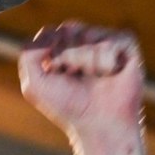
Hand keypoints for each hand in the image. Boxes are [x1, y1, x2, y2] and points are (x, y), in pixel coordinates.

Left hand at [18, 21, 144, 141]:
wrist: (99, 124)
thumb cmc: (68, 106)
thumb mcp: (35, 85)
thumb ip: (28, 55)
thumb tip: (49, 32)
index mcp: (60, 46)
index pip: (50, 33)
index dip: (52, 57)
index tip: (58, 76)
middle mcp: (83, 39)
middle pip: (68, 30)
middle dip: (69, 58)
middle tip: (77, 78)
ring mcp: (105, 39)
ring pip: (89, 36)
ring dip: (87, 63)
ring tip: (95, 79)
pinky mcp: (126, 44)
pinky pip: (110, 42)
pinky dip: (106, 63)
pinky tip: (110, 75)